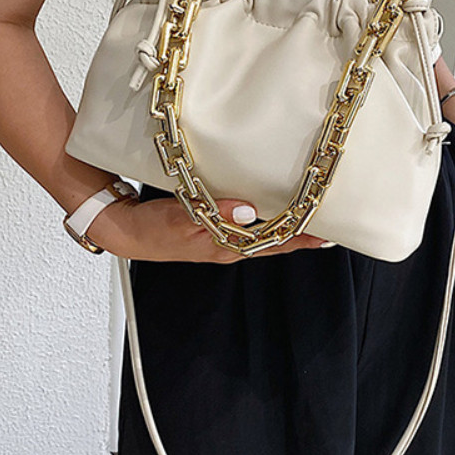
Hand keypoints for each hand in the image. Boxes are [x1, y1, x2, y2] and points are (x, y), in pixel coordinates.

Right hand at [86, 194, 327, 262]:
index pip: (270, 245)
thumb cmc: (150, 230)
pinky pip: (246, 224)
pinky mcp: (213, 226)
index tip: (325, 236)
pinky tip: (271, 207)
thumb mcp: (179, 220)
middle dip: (300, 235)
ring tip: (308, 215)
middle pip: (273, 242)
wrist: (126, 230)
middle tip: (328, 224)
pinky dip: (264, 217)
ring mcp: (221, 237)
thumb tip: (246, 210)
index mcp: (223, 247)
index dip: (298, 240)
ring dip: (285, 225)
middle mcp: (228, 245)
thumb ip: (213, 214)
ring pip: (262, 234)